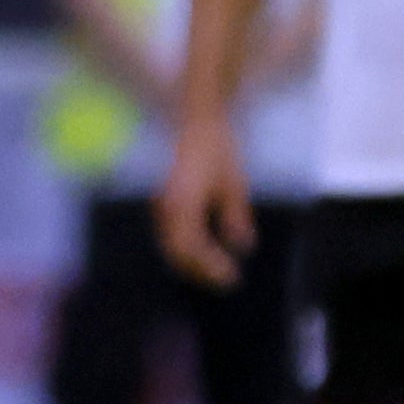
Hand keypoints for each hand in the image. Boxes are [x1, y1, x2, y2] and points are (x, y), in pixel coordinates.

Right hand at [156, 112, 258, 290]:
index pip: (192, 247)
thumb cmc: (217, 148)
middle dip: (200, 271)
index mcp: (181, 203)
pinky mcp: (163, 203)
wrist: (196, 121)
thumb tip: (243, 246)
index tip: (232, 277)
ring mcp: (161, 206)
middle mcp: (165, 208)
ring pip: (170, 246)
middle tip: (225, 281)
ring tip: (215, 271)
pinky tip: (203, 253)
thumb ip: (236, 216)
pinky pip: (169, 235)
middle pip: (176, 253)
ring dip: (192, 263)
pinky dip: (185, 250)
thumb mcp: (234, 183)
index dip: (209, 267)